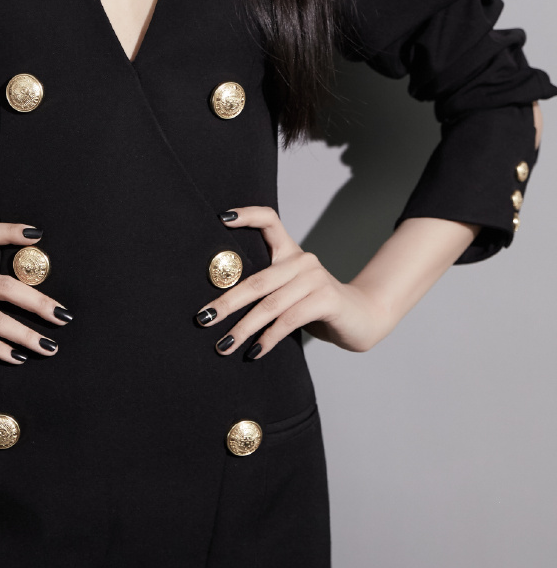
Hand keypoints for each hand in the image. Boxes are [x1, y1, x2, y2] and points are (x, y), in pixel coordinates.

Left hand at [194, 206, 391, 358]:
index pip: (269, 220)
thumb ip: (266, 289)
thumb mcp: (290, 292)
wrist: (363, 319)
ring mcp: (316, 278)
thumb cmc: (317, 307)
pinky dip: (268, 338)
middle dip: (226, 302)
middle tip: (203, 319)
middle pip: (257, 279)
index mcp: (291, 252)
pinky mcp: (326, 299)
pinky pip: (288, 320)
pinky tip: (254, 352)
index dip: (246, 215)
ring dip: (243, 328)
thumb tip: (220, 304)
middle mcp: (303, 260)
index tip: (221, 218)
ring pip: (270, 304)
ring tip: (224, 345)